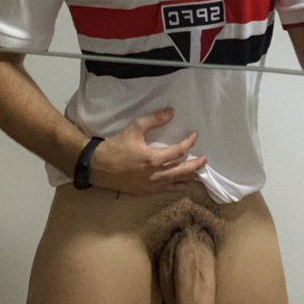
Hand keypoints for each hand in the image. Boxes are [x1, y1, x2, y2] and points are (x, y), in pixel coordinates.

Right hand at [88, 108, 205, 193]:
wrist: (98, 166)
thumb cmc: (116, 146)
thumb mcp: (134, 128)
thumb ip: (154, 120)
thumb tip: (171, 112)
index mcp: (152, 158)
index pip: (178, 152)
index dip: (189, 143)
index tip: (195, 136)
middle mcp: (154, 175)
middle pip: (181, 171)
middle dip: (195, 165)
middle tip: (205, 160)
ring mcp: (149, 185)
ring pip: (175, 182)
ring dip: (188, 177)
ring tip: (199, 174)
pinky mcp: (144, 192)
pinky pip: (165, 191)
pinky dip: (176, 188)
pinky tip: (184, 186)